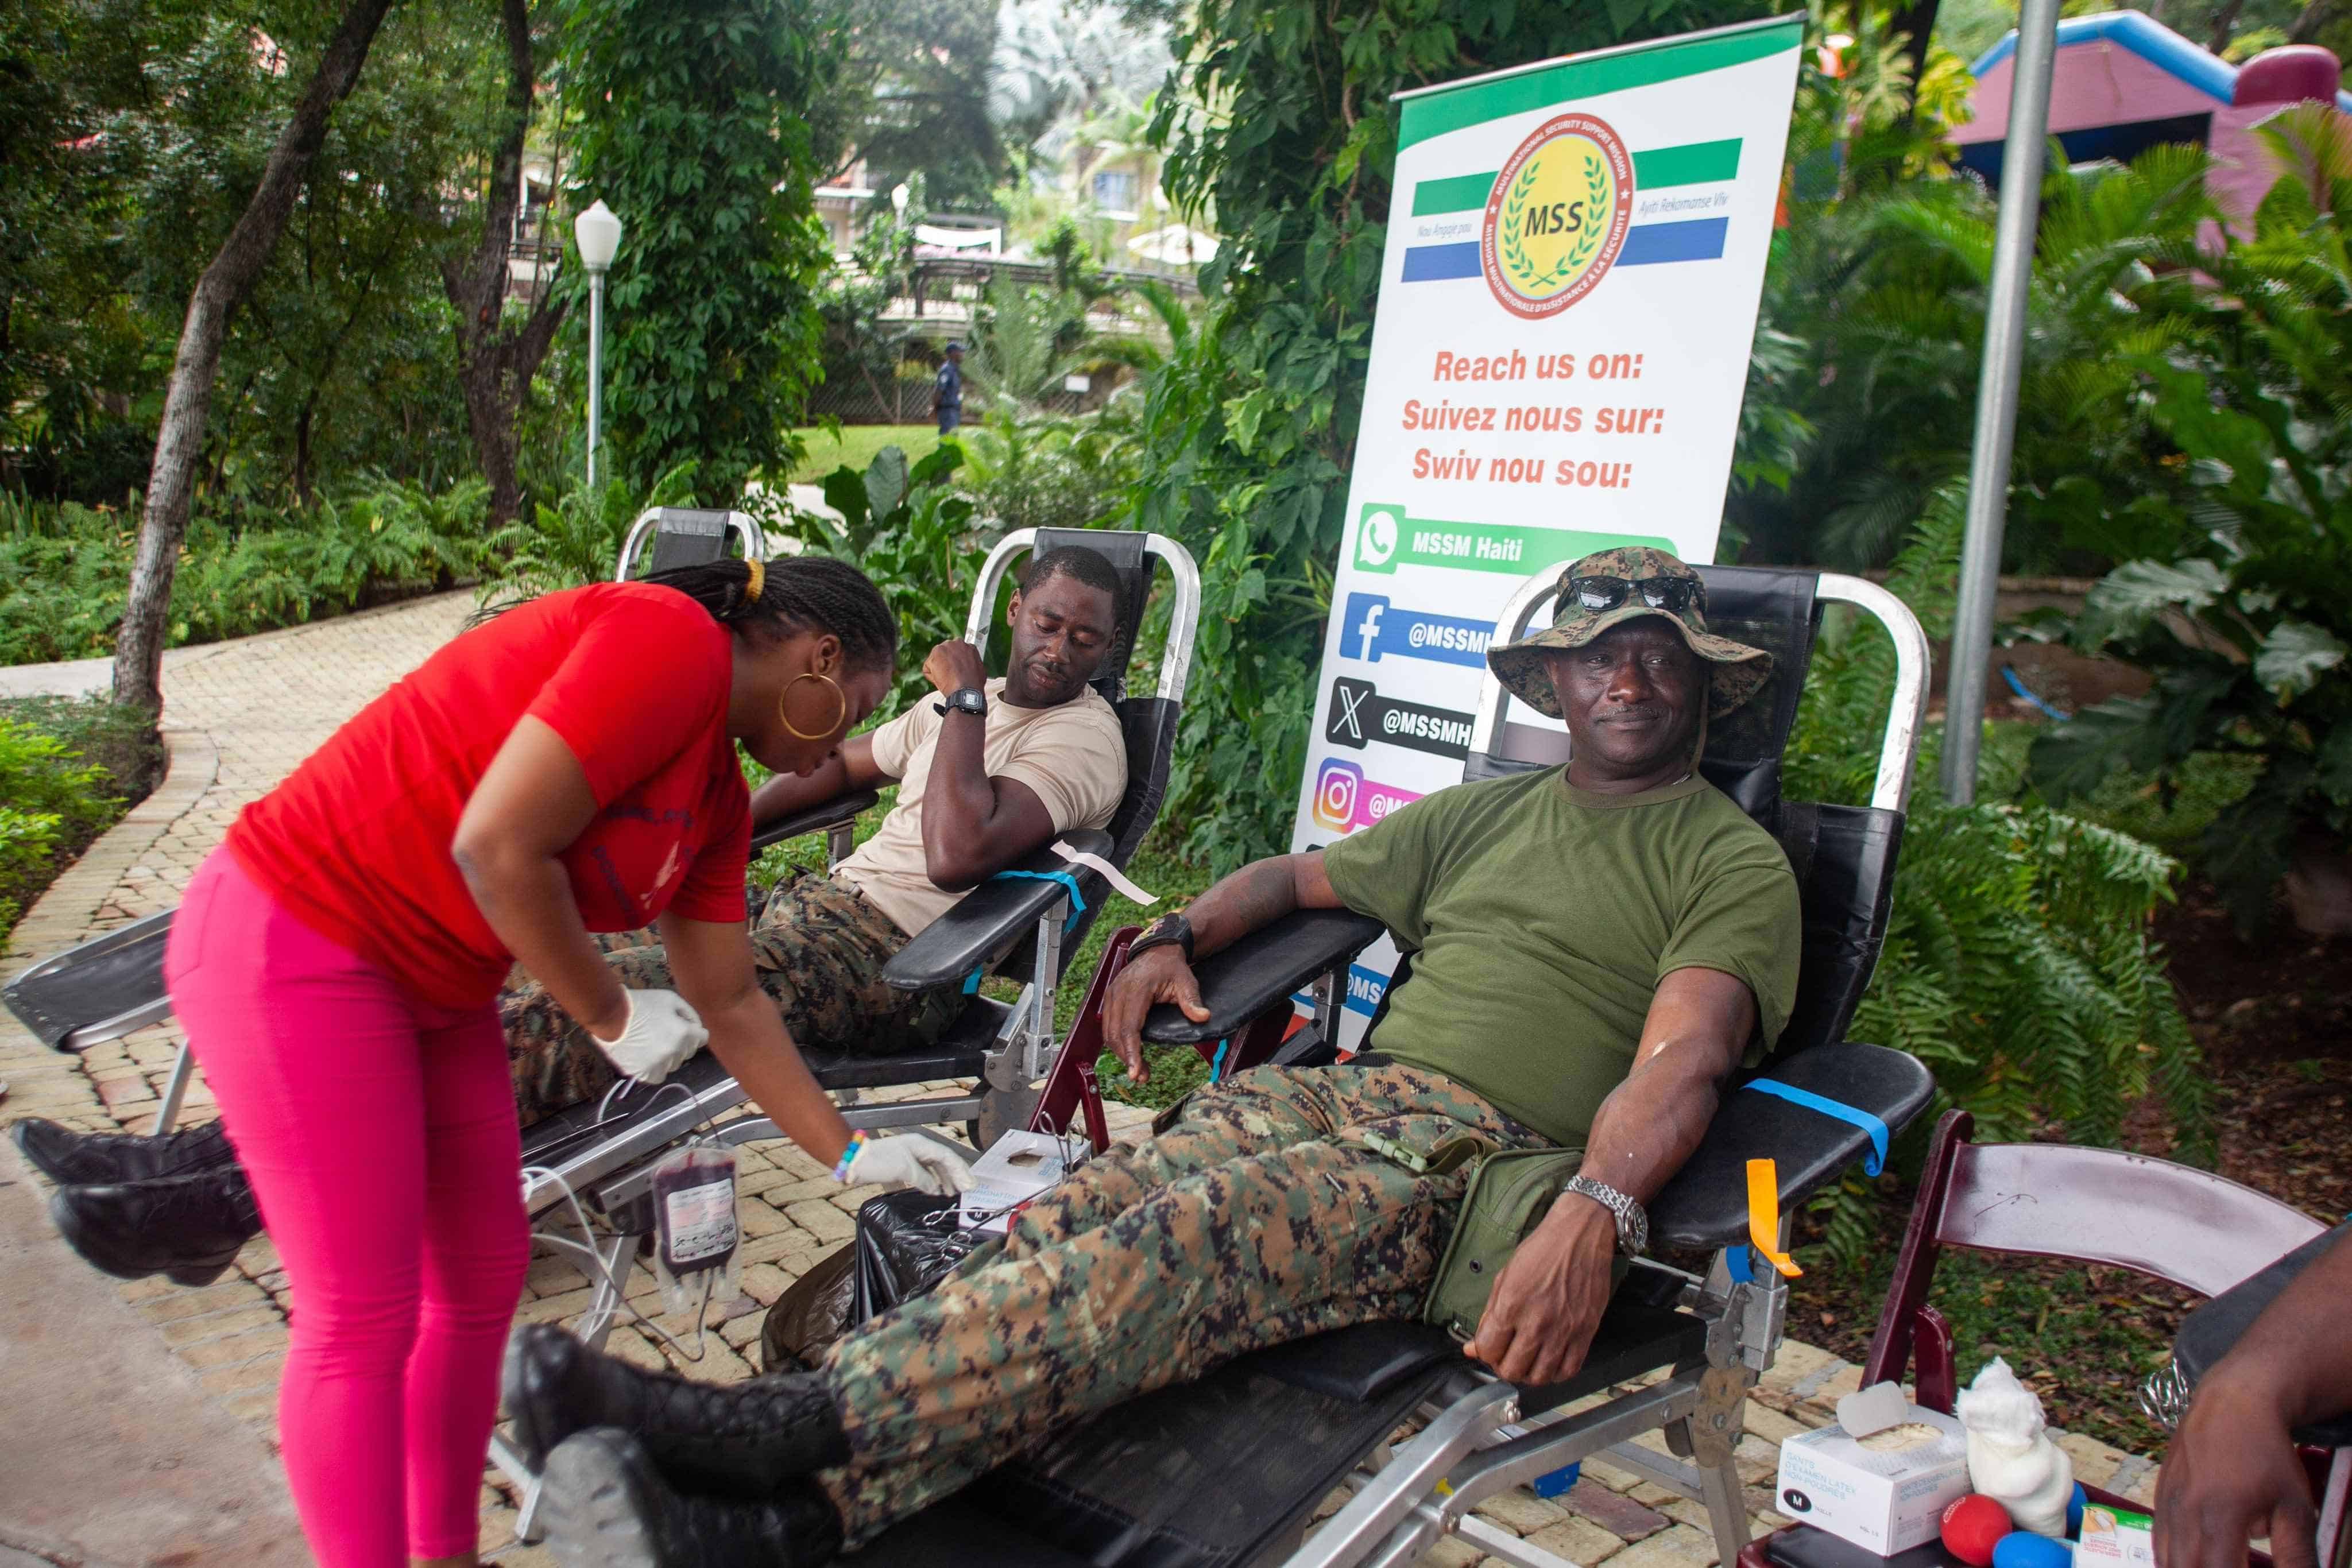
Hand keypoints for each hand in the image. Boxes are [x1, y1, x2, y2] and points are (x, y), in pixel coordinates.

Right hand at [586, 989, 706, 1082]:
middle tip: (661, 1032)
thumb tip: (697, 1028)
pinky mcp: (643, 1074)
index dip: (692, 1030)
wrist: (610, 1015)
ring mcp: (659, 1065)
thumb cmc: (641, 1004)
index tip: (680, 1026)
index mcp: (684, 1034)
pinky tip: (646, 1056)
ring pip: (673, 1064)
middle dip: (680, 1042)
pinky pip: (658, 1076)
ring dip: (667, 1056)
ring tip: (650, 1043)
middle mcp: (675, 1053)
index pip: (702, 1038)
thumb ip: (689, 1014)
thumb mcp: (670, 999)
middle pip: (687, 1051)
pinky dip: (655, 1068)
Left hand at [843, 1134, 973, 1196]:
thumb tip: (935, 1189)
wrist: (852, 1162)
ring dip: (942, 1181)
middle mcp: (916, 1150)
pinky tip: (931, 1193)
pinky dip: (927, 1185)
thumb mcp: (904, 1169)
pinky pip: (919, 1176)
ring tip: (951, 1194)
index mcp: (920, 1145)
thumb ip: (923, 1179)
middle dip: (955, 1176)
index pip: (947, 1157)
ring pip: (931, 1169)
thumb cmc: (876, 1161)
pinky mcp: (898, 1169)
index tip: (969, 1185)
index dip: (960, 1171)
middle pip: (941, 1162)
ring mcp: (907, 1159)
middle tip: (966, 1190)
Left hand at [922, 639, 986, 697]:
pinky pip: (928, 668)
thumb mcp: (979, 669)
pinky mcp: (933, 656)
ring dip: (938, 669)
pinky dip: (931, 677)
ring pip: (935, 659)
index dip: (955, 662)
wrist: (966, 690)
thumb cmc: (974, 684)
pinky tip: (940, 682)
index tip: (955, 669)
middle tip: (949, 675)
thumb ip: (971, 663)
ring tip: (947, 680)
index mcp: (968, 646)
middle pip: (944, 652)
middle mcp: (956, 643)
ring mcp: (944, 648)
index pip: (956, 651)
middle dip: (945, 662)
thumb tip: (968, 667)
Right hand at [1100, 946, 1208, 1083]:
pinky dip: (1117, 1042)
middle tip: (1141, 1077)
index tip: (1135, 1072)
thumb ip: (1192, 1001)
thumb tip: (1203, 1017)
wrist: (1157, 951)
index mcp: (1136, 990)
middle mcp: (1118, 993)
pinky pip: (1108, 1026)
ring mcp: (1111, 995)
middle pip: (1115, 1034)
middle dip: (1127, 1059)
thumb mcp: (1186, 981)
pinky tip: (1130, 1054)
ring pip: (1108, 1033)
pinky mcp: (1110, 999)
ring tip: (1138, 1070)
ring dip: (1121, 1053)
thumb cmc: (1172, 967)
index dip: (1131, 1052)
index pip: (1129, 1028)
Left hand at [1463, 1192, 1617, 1385]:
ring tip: (1527, 1361)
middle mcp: (1536, 1323)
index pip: (1488, 1351)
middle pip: (1512, 1370)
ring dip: (1528, 1374)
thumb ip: (1488, 1316)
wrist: (1580, 1236)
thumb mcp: (1504, 1277)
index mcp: (1511, 1305)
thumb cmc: (1541, 1251)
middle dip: (1503, 1367)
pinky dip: (1556, 1373)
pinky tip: (1550, 1362)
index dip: (1484, 1353)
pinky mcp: (1585, 1333)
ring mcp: (1563, 1330)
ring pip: (1540, 1377)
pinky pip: (1569, 1370)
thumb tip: (1473, 1346)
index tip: (1489, 1348)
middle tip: (1506, 1356)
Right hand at [2155, 1376, 2317, 1567]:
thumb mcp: (2295, 1507)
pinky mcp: (2160, 1494)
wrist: (2233, 1402)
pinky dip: (2174, 1558)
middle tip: (2233, 1567)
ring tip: (2216, 1564)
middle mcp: (2185, 1512)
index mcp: (2220, 1516)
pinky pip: (2159, 1539)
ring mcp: (2167, 1502)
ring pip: (2166, 1559)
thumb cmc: (2268, 1454)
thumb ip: (2296, 1555)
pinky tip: (2196, 1559)